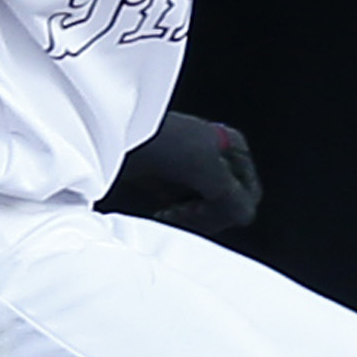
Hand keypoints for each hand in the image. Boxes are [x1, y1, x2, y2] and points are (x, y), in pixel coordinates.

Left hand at [102, 112, 260, 234]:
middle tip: (183, 214)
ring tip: (169, 214)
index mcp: (233, 147)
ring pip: (205, 212)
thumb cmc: (157, 139)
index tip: (203, 210)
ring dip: (189, 220)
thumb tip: (244, 217)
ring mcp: (191, 172)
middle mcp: (216, 158)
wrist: (107, 136)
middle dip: (207, 216)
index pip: (249, 196)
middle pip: (227, 205)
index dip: (227, 208)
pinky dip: (176, 219)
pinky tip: (162, 214)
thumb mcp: (209, 170)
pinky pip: (184, 213)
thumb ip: (233, 199)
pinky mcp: (167, 184)